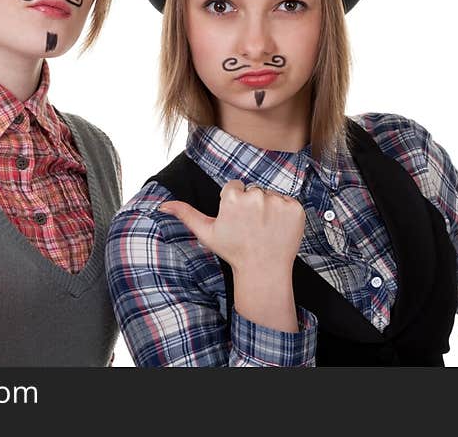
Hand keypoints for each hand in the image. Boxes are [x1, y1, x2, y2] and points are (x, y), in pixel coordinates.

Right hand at [159, 180, 304, 275]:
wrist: (263, 270)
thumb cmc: (233, 251)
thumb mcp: (206, 232)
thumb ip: (186, 214)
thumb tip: (162, 205)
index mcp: (233, 197)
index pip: (235, 188)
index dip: (235, 205)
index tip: (238, 221)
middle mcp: (255, 195)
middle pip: (253, 190)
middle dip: (252, 205)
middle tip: (251, 227)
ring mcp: (278, 202)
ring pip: (271, 195)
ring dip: (270, 209)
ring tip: (264, 229)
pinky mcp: (295, 209)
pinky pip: (289, 202)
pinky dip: (286, 214)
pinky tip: (278, 229)